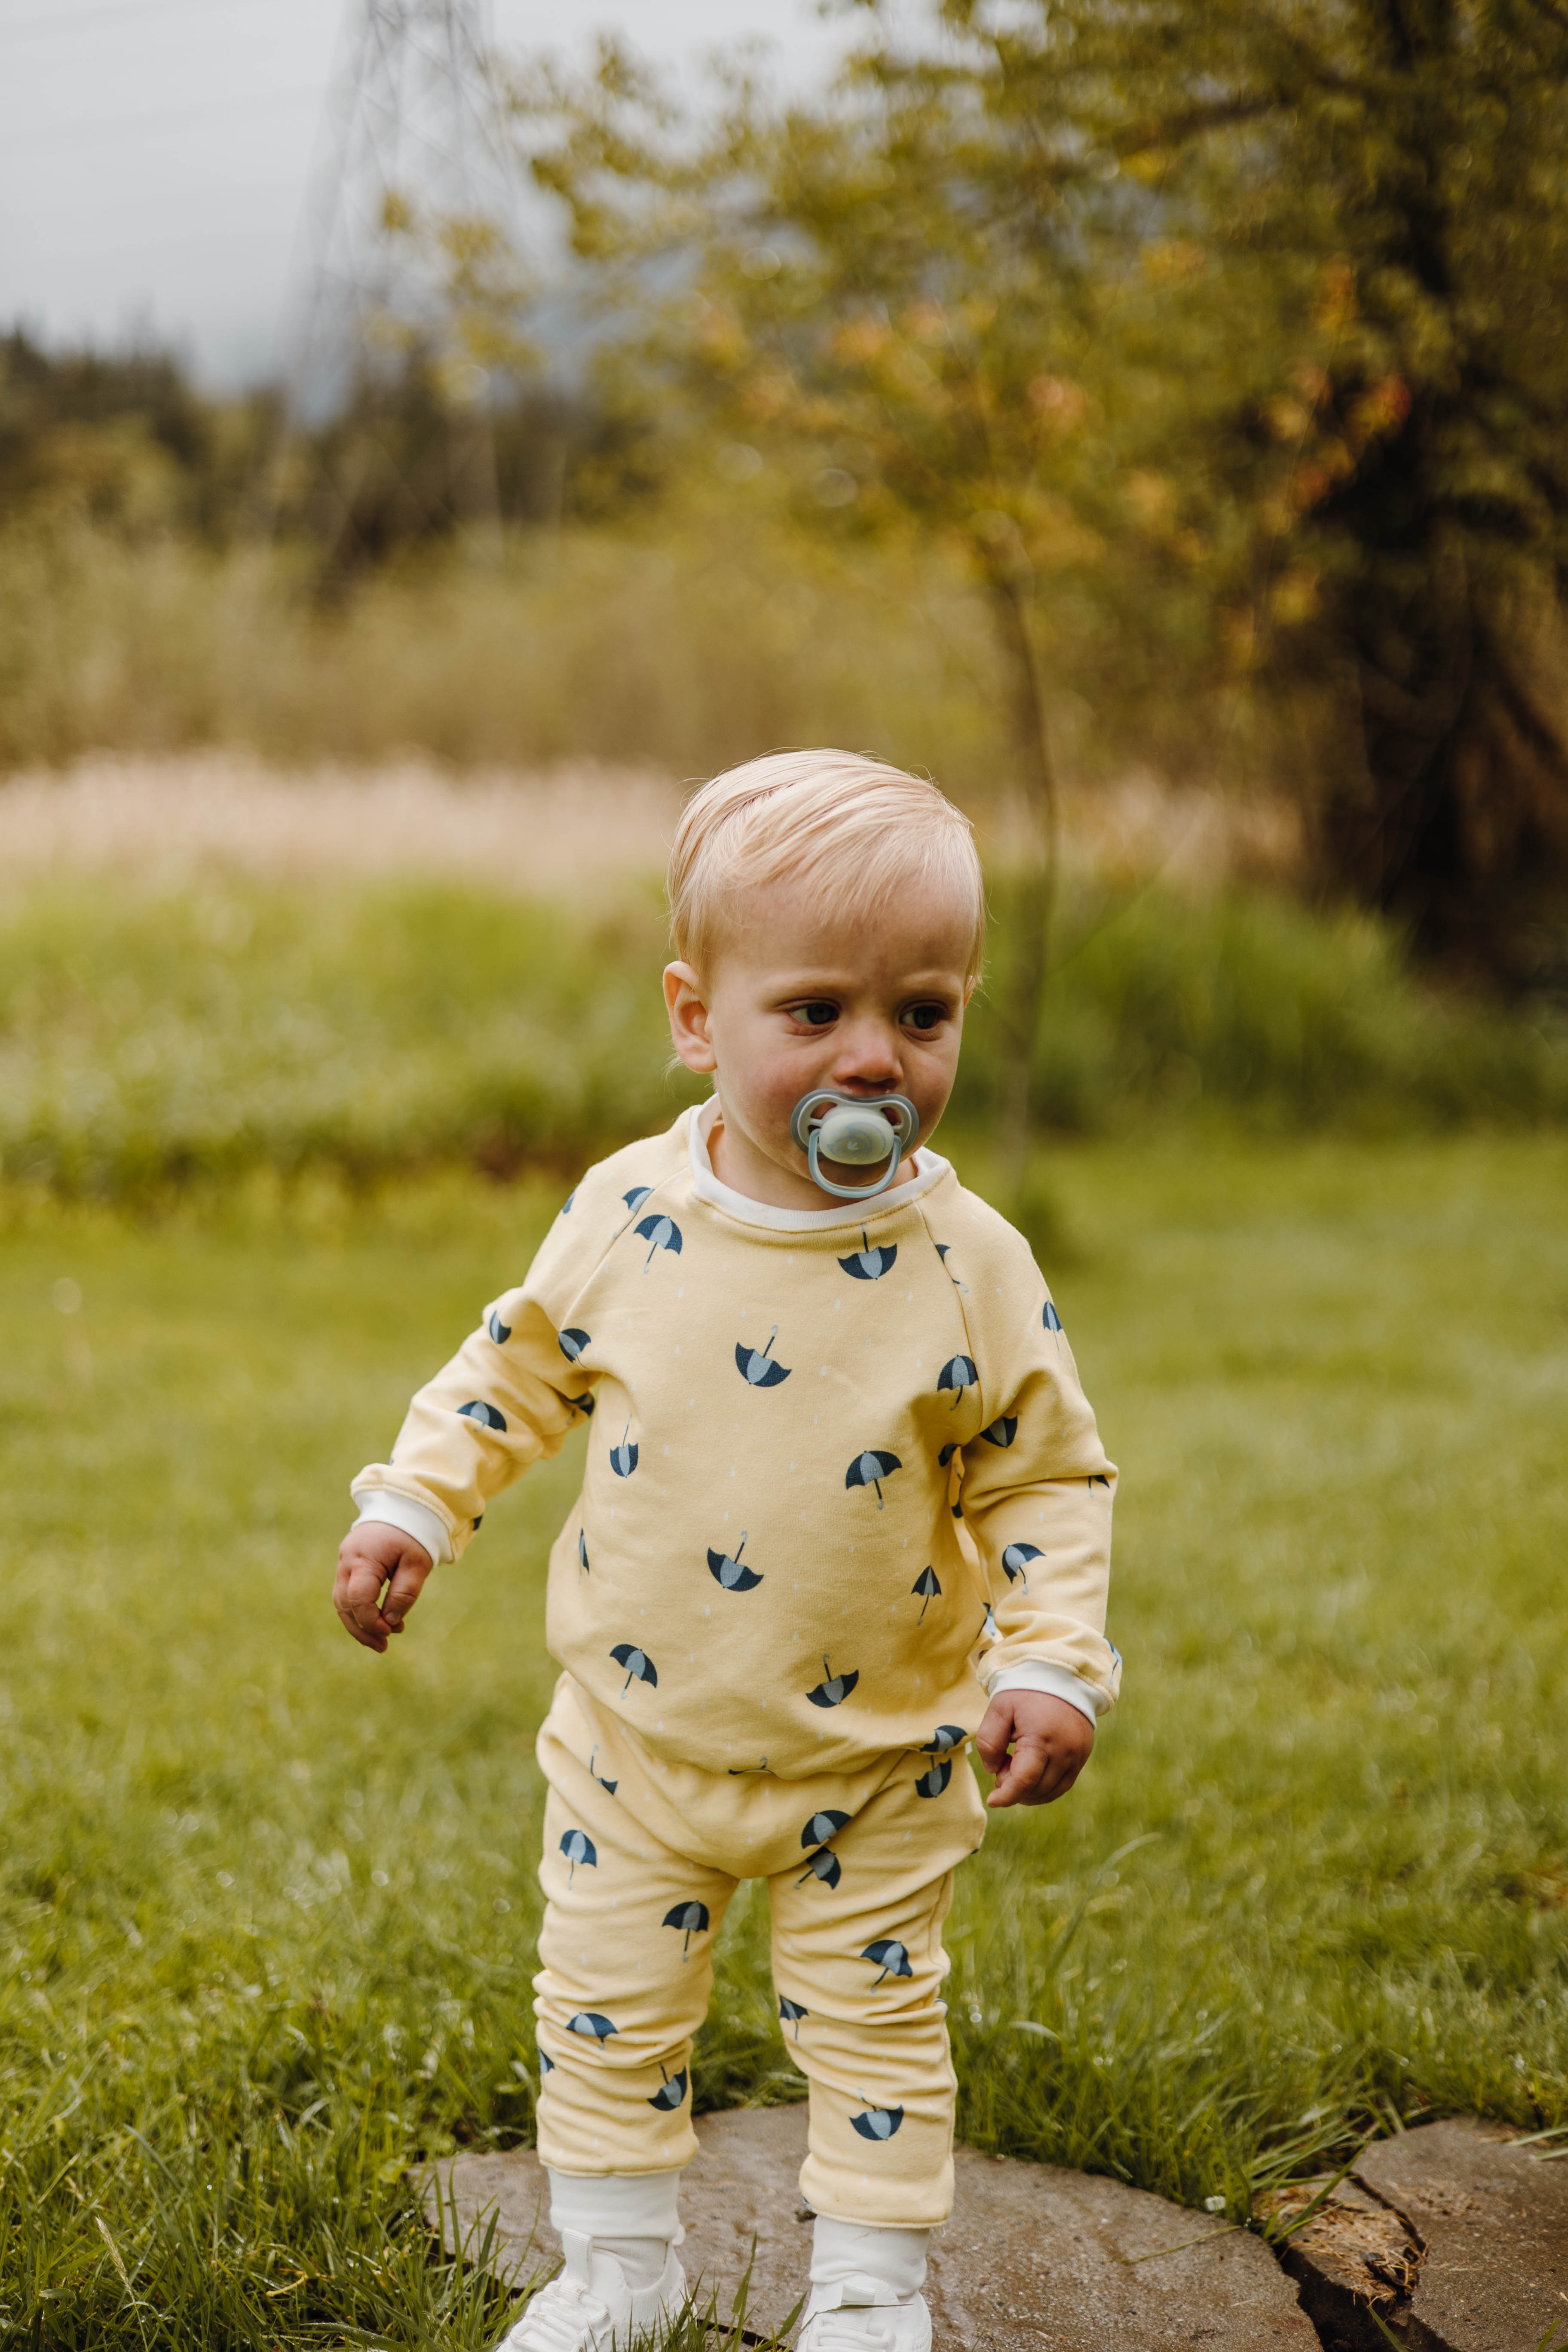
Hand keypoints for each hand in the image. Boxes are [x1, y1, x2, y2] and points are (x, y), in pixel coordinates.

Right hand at [334, 1523, 433, 1652]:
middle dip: (362, 1629)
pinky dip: (358, 1611)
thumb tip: (390, 1622)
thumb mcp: (417, 1563)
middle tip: (383, 1646)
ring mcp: (343, 1563)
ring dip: (358, 1624)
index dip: (371, 1621)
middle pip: (344, 1605)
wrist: (403, 1508)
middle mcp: (346, 1561)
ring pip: (341, 1602)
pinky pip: (346, 1594)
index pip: (358, 1599)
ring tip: (381, 1640)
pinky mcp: (347, 1566)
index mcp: (363, 1558)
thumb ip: (404, 1593)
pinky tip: (376, 1623)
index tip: (391, 1631)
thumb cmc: (413, 1536)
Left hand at [975, 1690, 1093, 1808]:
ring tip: (1016, 1764)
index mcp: (1042, 1739)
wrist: (1060, 1674)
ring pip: (1052, 1791)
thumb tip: (993, 1771)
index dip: (1006, 1796)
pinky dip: (1046, 1786)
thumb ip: (989, 1741)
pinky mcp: (1083, 1755)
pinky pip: (1064, 1784)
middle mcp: (1065, 1751)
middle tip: (1003, 1762)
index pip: (1024, 1781)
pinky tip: (1032, 1773)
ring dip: (1030, 1790)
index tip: (992, 1800)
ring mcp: (1078, 1755)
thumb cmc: (1025, 1691)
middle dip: (1014, 1786)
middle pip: (1036, 1789)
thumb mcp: (999, 1709)